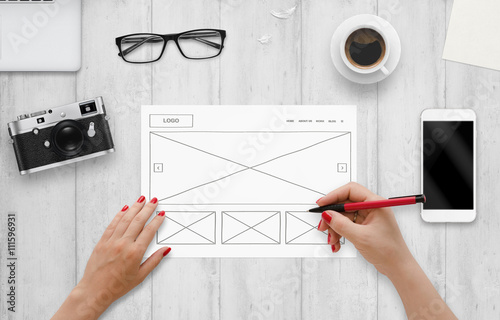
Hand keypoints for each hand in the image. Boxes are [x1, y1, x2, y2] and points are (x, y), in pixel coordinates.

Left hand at [52, 196, 170, 319]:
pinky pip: (112, 225)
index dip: (156, 221)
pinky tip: (124, 209)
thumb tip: (165, 250)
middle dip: (147, 209)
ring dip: (134, 208)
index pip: (149, 231)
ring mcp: (111, 242)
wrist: (95, 291)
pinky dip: (119, 215)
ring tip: (141, 200)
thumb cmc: (117, 286)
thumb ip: (154, 260)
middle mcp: (123, 245)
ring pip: (125, 219)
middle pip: (138, 221)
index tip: (161, 215)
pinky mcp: (102, 242)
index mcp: (134, 253)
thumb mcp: (140, 276)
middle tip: (154, 201)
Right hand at [317, 182, 412, 275]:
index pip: (351, 191)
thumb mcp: (361, 237)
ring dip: (335, 227)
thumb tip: (327, 215)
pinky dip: (339, 233)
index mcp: (376, 204)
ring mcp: (368, 217)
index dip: (334, 195)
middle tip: (323, 225)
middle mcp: (372, 208)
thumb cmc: (389, 251)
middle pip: (345, 204)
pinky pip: (346, 225)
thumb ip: (342, 224)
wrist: (397, 267)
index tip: (322, 204)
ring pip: (343, 216)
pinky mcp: (364, 226)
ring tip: (332, 239)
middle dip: (332, 215)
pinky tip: (337, 243)